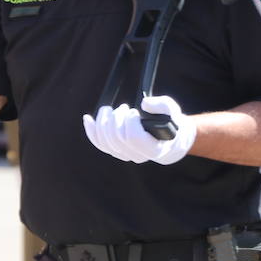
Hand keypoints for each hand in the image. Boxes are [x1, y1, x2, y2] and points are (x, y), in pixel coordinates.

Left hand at [82, 95, 196, 165]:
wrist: (170, 139)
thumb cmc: (172, 123)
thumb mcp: (173, 110)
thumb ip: (163, 105)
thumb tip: (144, 104)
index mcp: (154, 148)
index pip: (133, 138)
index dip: (130, 122)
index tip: (135, 112)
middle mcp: (138, 156)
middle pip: (117, 139)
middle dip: (116, 119)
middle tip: (124, 108)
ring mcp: (126, 155)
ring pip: (106, 142)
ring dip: (104, 122)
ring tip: (111, 110)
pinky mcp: (116, 151)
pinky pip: (100, 144)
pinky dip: (92, 130)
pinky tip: (87, 118)